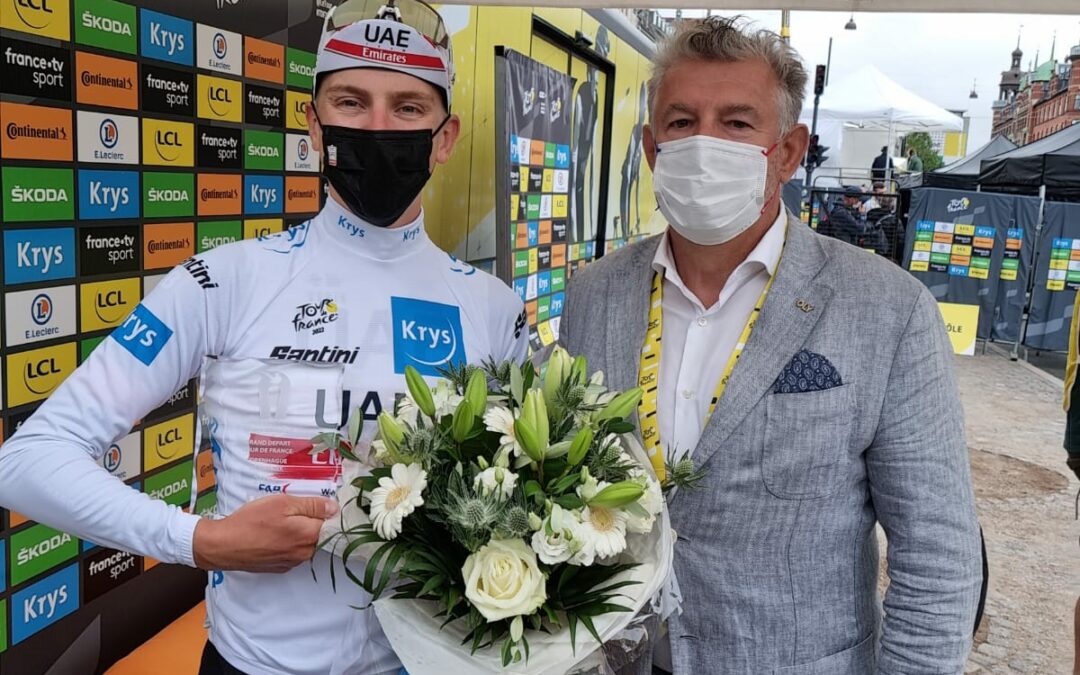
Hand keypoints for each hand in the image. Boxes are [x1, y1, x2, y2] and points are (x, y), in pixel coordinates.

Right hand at [192, 494, 338, 572]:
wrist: (223, 546)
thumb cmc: (252, 521)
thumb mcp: (283, 503)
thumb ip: (312, 506)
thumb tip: (334, 508)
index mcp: (309, 535)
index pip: (333, 523)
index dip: (328, 512)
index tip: (319, 504)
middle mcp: (305, 553)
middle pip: (320, 534)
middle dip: (313, 521)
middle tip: (293, 509)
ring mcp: (293, 562)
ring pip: (306, 543)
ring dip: (300, 532)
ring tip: (280, 520)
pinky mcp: (280, 567)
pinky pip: (293, 551)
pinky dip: (288, 542)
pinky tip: (273, 534)